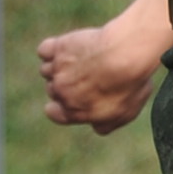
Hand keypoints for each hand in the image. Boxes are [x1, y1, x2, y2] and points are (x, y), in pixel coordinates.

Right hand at [39, 17, 163, 133]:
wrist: (124, 54)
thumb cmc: (127, 84)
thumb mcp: (124, 113)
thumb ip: (105, 124)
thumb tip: (97, 128)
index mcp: (72, 111)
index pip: (53, 113)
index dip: (61, 105)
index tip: (72, 98)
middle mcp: (60, 92)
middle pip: (53, 88)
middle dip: (66, 82)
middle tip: (90, 74)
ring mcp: (56, 69)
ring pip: (47, 69)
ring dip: (60, 65)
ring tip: (82, 58)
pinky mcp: (57, 48)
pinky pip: (45, 51)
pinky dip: (54, 48)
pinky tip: (70, 46)